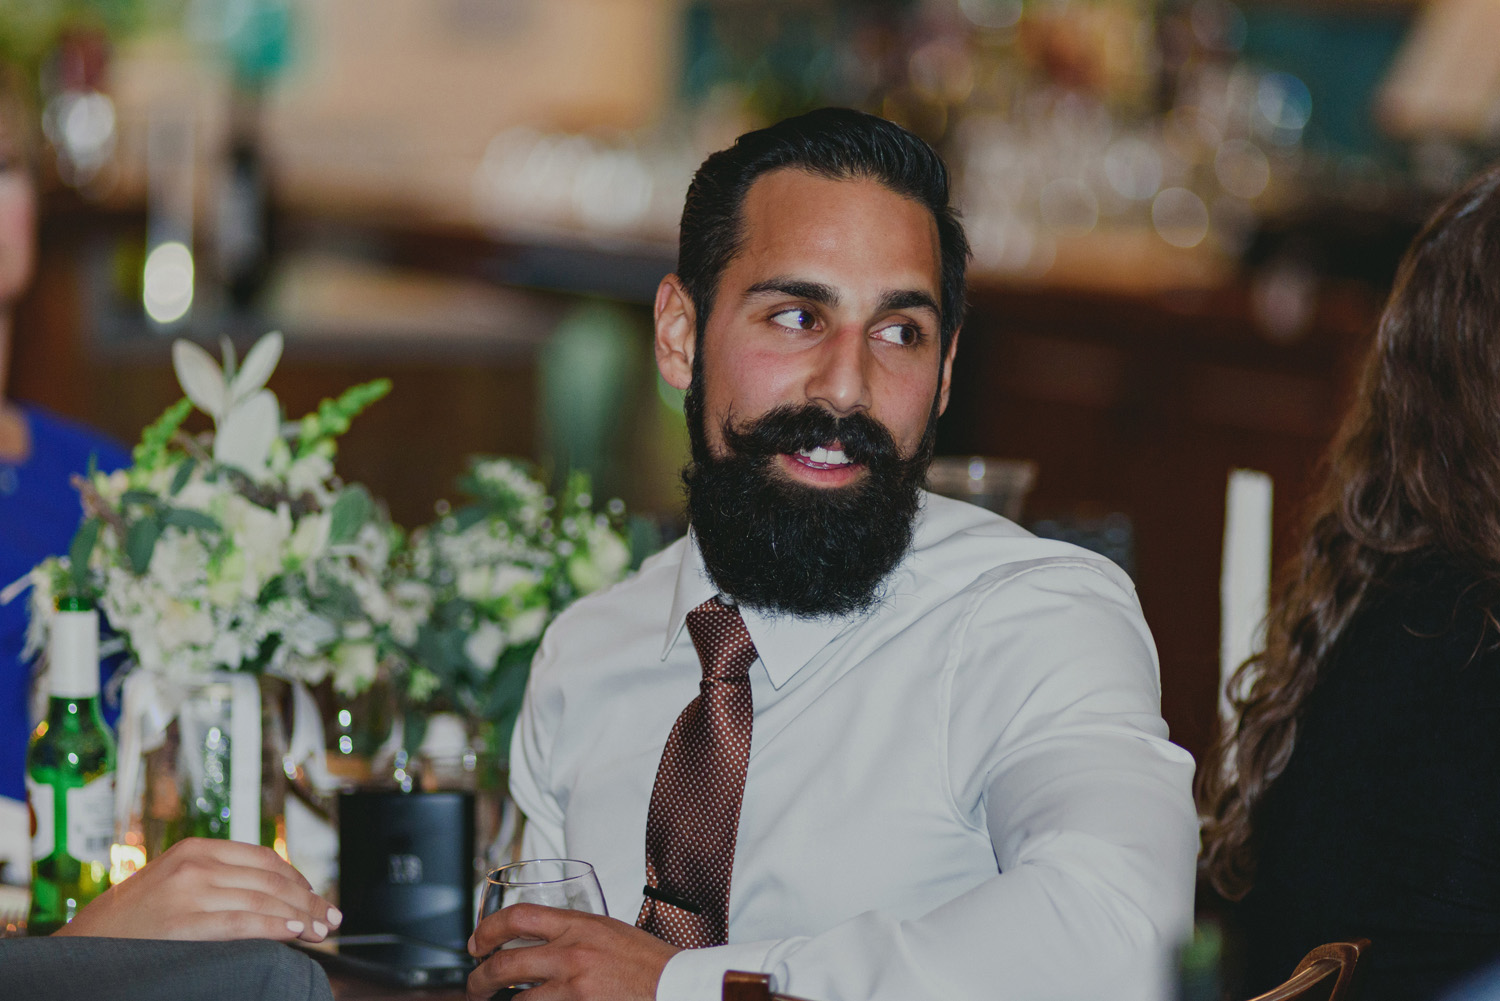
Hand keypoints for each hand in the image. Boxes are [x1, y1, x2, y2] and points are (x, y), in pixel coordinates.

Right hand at [53, 837, 341, 942]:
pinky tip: (293, 933)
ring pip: (263, 900)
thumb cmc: (130, 925)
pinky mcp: (183, 922)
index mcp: (196, 849)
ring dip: (299, 917)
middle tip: (330, 920)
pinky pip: (241, 922)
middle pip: (271, 880)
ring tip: (319, 931)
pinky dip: (273, 927)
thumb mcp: (172, 886)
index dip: (299, 881)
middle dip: (308, 901)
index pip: (265, 860)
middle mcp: (195, 864)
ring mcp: (188, 891)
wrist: (79, 951)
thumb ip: (216, 882)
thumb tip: (272, 897)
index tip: (319, 900)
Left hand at [467, 903, 679, 1000]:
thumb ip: (575, 934)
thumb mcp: (609, 932)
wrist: (676, 986)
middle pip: (504, 962)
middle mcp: (572, 952)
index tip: (476, 943)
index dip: (487, 929)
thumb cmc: (649, 962)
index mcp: (580, 924)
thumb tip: (544, 943)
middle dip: (479, 978)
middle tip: (475, 986)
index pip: (518, 916)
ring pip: (519, 997)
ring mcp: (573, 986)